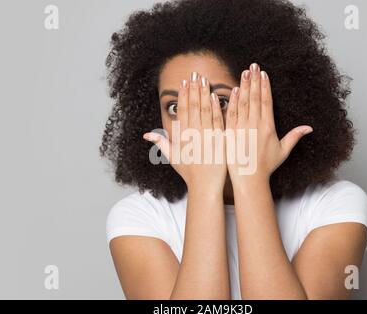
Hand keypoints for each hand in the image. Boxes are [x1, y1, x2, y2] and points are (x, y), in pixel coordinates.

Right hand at [143, 72, 226, 191]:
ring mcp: (207, 136)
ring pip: (205, 110)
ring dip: (204, 93)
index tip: (184, 82)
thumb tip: (147, 134)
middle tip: (194, 73)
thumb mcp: (172, 157)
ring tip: (204, 79)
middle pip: (193, 106)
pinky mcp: (219, 140)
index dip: (183, 95)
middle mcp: (193, 134)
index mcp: (182, 136)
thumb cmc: (189, 172)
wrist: (205, 185)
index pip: (183, 110)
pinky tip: (216, 95)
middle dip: (194, 89)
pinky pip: (218, 121)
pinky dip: (216, 108)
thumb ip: (162, 142)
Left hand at [226, 63, 312, 186]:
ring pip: (242, 103)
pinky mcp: (230, 134)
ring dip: (243, 87)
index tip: (264, 74)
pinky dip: (231, 102)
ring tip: (244, 72)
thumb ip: (294, 137)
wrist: (249, 179)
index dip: (265, 86)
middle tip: (253, 65)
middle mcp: (254, 125)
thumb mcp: (283, 151)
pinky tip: (232, 91)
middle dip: (254, 80)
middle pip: (255, 98)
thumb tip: (309, 128)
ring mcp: (241, 129)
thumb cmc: (265, 166)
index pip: (266, 102)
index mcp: (267, 127)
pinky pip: (230, 115)